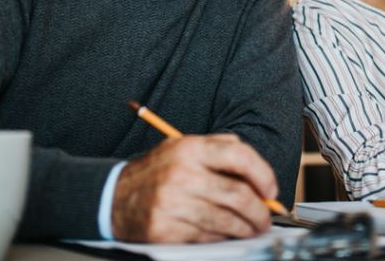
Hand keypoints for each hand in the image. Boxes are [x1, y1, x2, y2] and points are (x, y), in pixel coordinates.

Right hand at [110, 134, 278, 242]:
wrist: (113, 197)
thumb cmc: (156, 173)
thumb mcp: (183, 148)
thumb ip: (219, 149)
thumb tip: (257, 172)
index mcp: (189, 148)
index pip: (239, 155)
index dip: (263, 174)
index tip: (271, 190)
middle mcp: (181, 173)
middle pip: (237, 194)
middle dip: (259, 210)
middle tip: (266, 217)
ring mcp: (173, 203)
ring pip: (226, 220)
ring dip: (246, 228)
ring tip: (252, 228)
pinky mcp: (166, 229)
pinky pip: (207, 236)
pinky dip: (223, 237)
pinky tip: (227, 234)